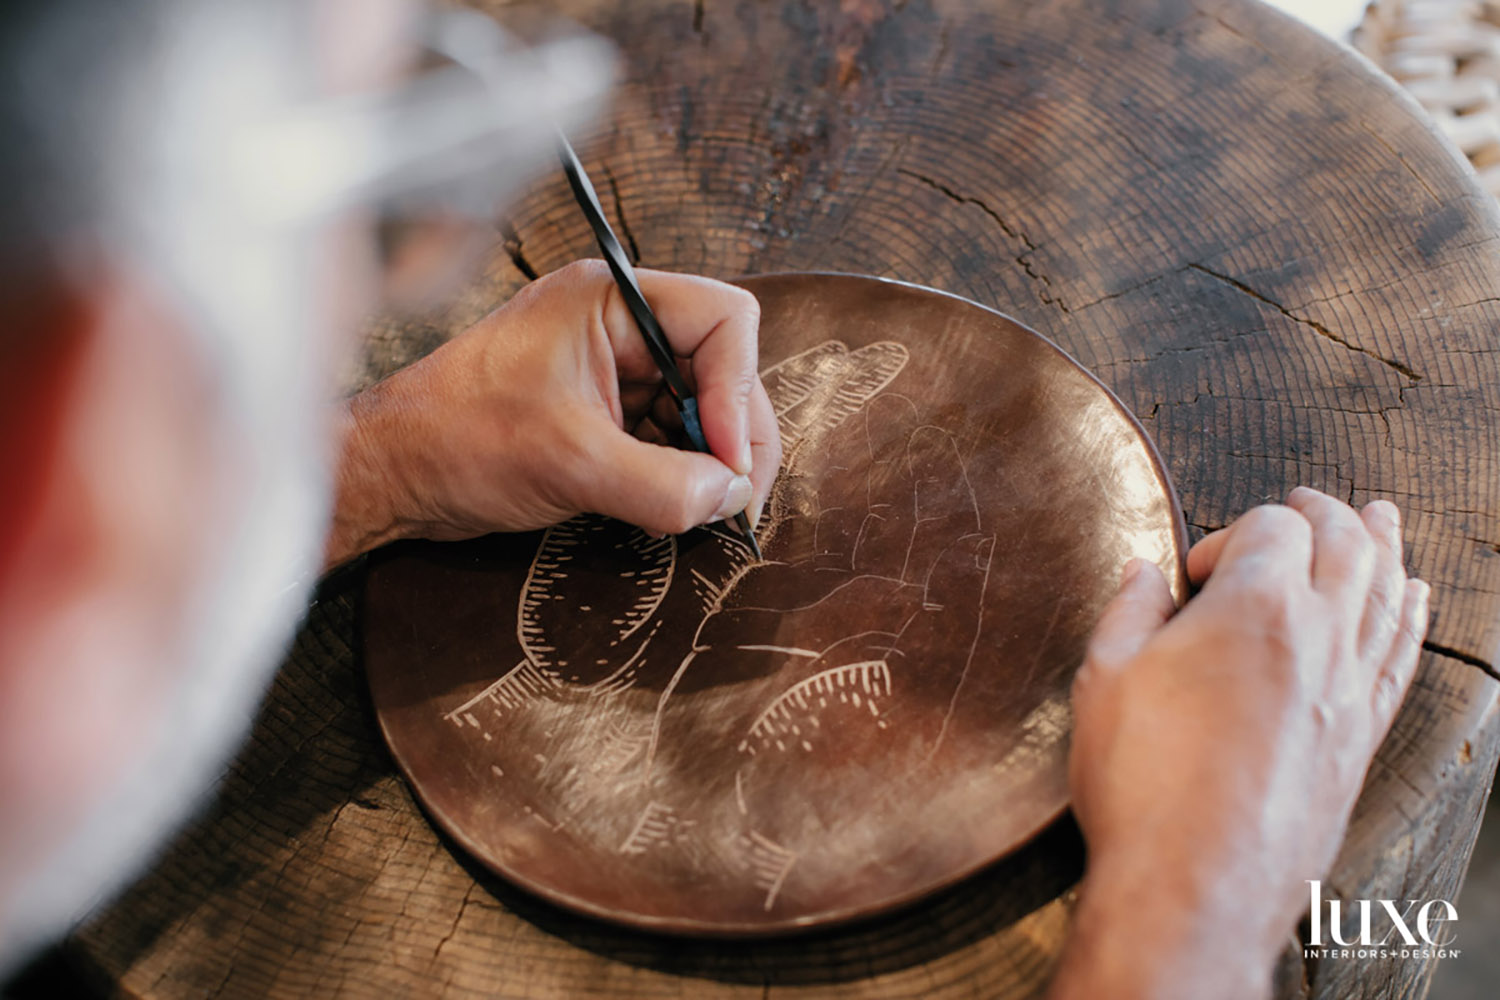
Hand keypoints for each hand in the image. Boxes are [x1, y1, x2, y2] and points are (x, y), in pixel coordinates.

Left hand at [325, 260, 780, 567]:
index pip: (723, 320)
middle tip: (734, 500)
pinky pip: (669, 436)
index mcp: (609, 302)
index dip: (738, 388)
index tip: (727, 460)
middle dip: (733, 434)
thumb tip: (732, 498)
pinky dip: (682, 473)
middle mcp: (618, 326)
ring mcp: (611, 369)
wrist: (391, 474)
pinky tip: (676, 506)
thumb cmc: (457, 441)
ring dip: (711, 460)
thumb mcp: (571, 465)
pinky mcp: (603, 412)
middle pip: (722, 367)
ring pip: (701, 407)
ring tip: (704, 510)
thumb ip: (664, 484)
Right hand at [1049, 488, 1429, 999]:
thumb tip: (1142, 574)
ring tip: (1382, 516)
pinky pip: (1401, 657)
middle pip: (1347, 544)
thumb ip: (1129, 611)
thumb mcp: (1105, 680)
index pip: (1271, 526)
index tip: (1193, 575)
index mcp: (1255, 607)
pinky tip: (1415, 599)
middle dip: (1324, 512)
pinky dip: (1411, 616)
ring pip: (1387, 593)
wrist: (1196, 884)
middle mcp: (1319, 638)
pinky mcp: (1359, 737)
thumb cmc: (1144, 782)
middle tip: (1306, 499)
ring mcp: (1348, 690)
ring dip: (1385, 546)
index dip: (1230, 533)